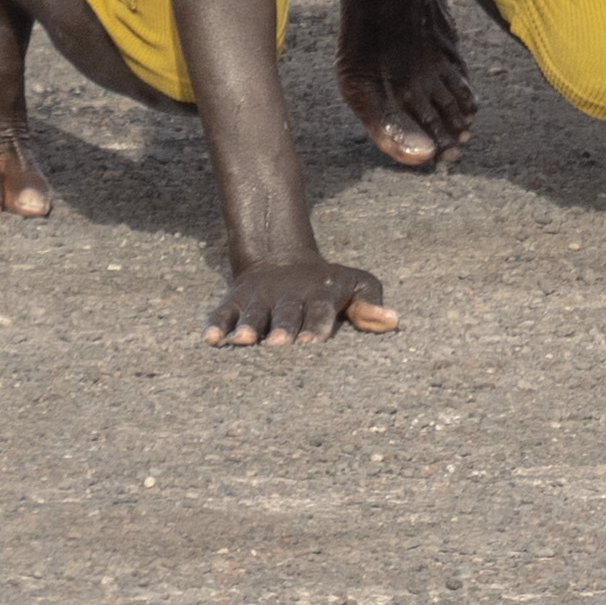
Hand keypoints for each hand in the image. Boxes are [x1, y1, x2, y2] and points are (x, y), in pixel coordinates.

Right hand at [203, 251, 397, 344]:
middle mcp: (289, 295)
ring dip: (248, 326)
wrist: (282, 259)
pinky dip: (216, 324)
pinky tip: (211, 340)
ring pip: (254, 313)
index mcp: (321, 292)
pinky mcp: (236, 300)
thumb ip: (371, 303)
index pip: (321, 308)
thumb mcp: (356, 283)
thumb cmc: (329, 284)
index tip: (315, 341)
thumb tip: (393, 320)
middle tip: (280, 345)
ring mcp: (260, 298)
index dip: (318, 323)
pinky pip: (223, 312)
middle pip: (286, 312)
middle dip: (284, 327)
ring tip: (244, 341)